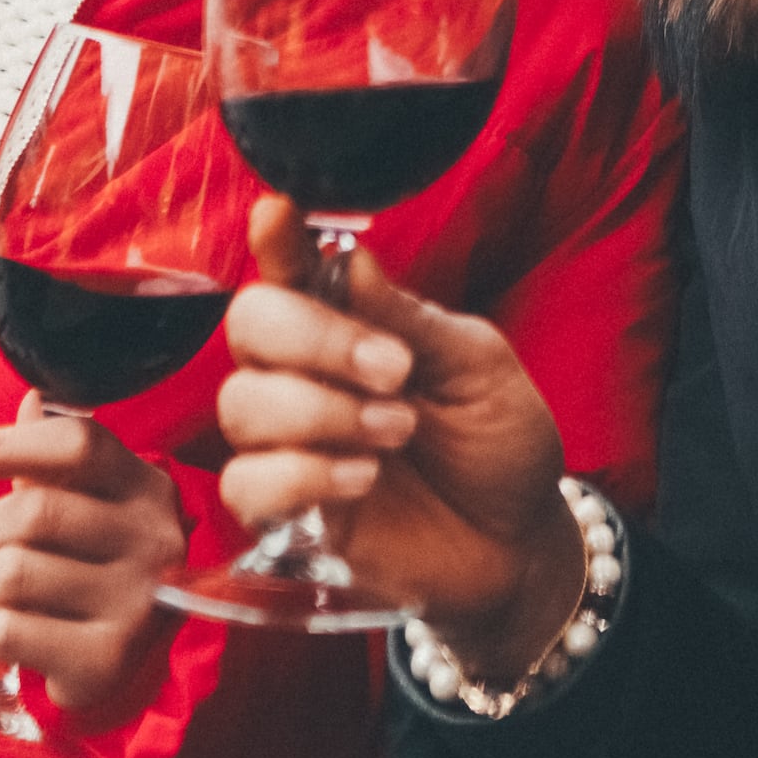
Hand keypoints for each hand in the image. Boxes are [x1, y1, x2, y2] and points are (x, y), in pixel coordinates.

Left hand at [0, 399, 190, 722]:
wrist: (130, 673)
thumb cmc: (90, 575)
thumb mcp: (86, 508)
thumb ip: (55, 459)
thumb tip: (34, 399)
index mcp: (146, 489)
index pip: (73, 443)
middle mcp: (154, 541)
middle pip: (30, 512)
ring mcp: (136, 604)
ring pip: (8, 575)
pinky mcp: (104, 662)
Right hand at [210, 199, 583, 679]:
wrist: (515, 543)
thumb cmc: (497, 442)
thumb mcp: (478, 368)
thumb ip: (411, 320)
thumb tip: (349, 257)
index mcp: (351, 320)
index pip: (292, 267)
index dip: (276, 239)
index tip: (279, 214)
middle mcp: (305, 371)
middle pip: (249, 323)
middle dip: (315, 337)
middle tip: (394, 370)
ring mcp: (288, 440)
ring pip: (242, 402)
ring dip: (323, 411)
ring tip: (399, 430)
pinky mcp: (283, 510)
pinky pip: (246, 482)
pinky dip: (303, 474)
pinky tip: (363, 478)